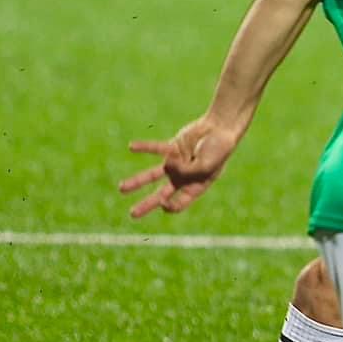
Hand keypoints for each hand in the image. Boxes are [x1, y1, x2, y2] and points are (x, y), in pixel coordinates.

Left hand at [119, 117, 242, 217]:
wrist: (220, 127)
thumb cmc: (219, 149)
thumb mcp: (206, 165)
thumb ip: (187, 170)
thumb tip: (167, 166)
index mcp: (196, 187)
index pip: (179, 204)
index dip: (170, 206)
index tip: (164, 202)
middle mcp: (183, 178)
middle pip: (162, 194)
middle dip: (147, 204)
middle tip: (133, 214)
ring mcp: (176, 164)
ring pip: (153, 175)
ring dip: (137, 181)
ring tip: (121, 189)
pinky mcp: (171, 148)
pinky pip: (155, 149)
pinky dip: (144, 147)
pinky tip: (131, 147)